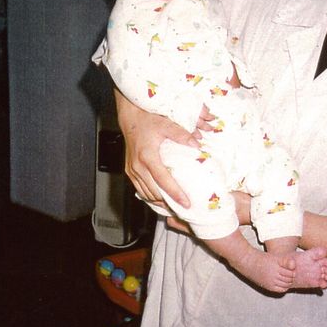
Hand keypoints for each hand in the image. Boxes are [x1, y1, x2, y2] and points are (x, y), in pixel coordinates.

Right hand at [115, 88, 195, 208]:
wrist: (130, 117)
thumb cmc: (147, 120)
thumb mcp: (166, 125)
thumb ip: (181, 135)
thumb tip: (197, 144)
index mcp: (147, 156)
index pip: (163, 180)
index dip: (175, 194)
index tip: (186, 203)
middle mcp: (137, 166)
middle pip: (154, 192)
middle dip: (169, 202)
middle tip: (184, 208)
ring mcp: (132, 170)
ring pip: (146, 194)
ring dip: (160, 201)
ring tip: (174, 206)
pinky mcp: (129, 171)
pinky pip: (140, 189)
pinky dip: (150, 196)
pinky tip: (161, 198)